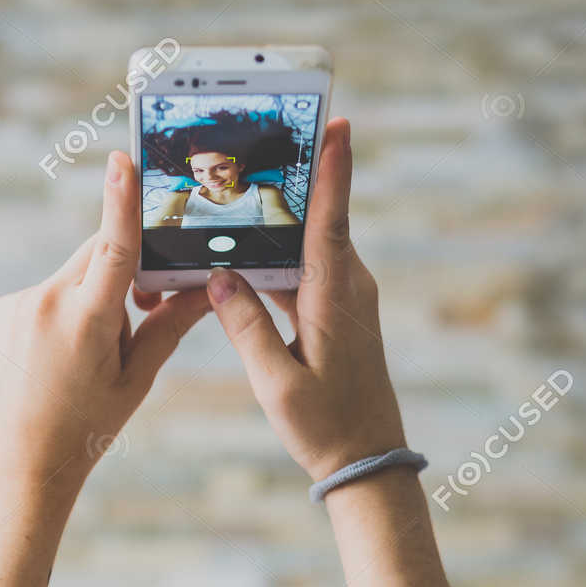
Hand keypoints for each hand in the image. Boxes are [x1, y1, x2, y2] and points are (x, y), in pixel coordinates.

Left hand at [0, 151, 209, 504]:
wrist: (19, 464)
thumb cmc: (85, 428)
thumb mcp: (136, 380)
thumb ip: (168, 325)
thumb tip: (204, 288)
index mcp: (88, 320)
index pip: (113, 247)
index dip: (121, 201)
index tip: (122, 160)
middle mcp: (46, 302)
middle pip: (97, 256)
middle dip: (122, 274)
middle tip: (138, 315)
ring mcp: (17, 305)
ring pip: (72, 277)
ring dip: (90, 299)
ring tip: (84, 359)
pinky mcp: (0, 311)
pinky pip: (45, 295)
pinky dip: (61, 312)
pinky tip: (57, 360)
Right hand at [206, 119, 406, 482]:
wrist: (367, 463)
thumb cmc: (325, 427)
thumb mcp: (275, 383)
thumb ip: (244, 326)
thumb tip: (218, 277)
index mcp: (334, 297)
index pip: (331, 219)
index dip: (334, 169)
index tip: (338, 123)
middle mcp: (348, 288)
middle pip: (316, 219)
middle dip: (291, 179)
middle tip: (261, 138)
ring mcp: (346, 298)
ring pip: (307, 245)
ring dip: (277, 221)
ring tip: (239, 187)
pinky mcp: (339, 313)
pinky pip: (305, 271)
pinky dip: (278, 258)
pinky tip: (244, 253)